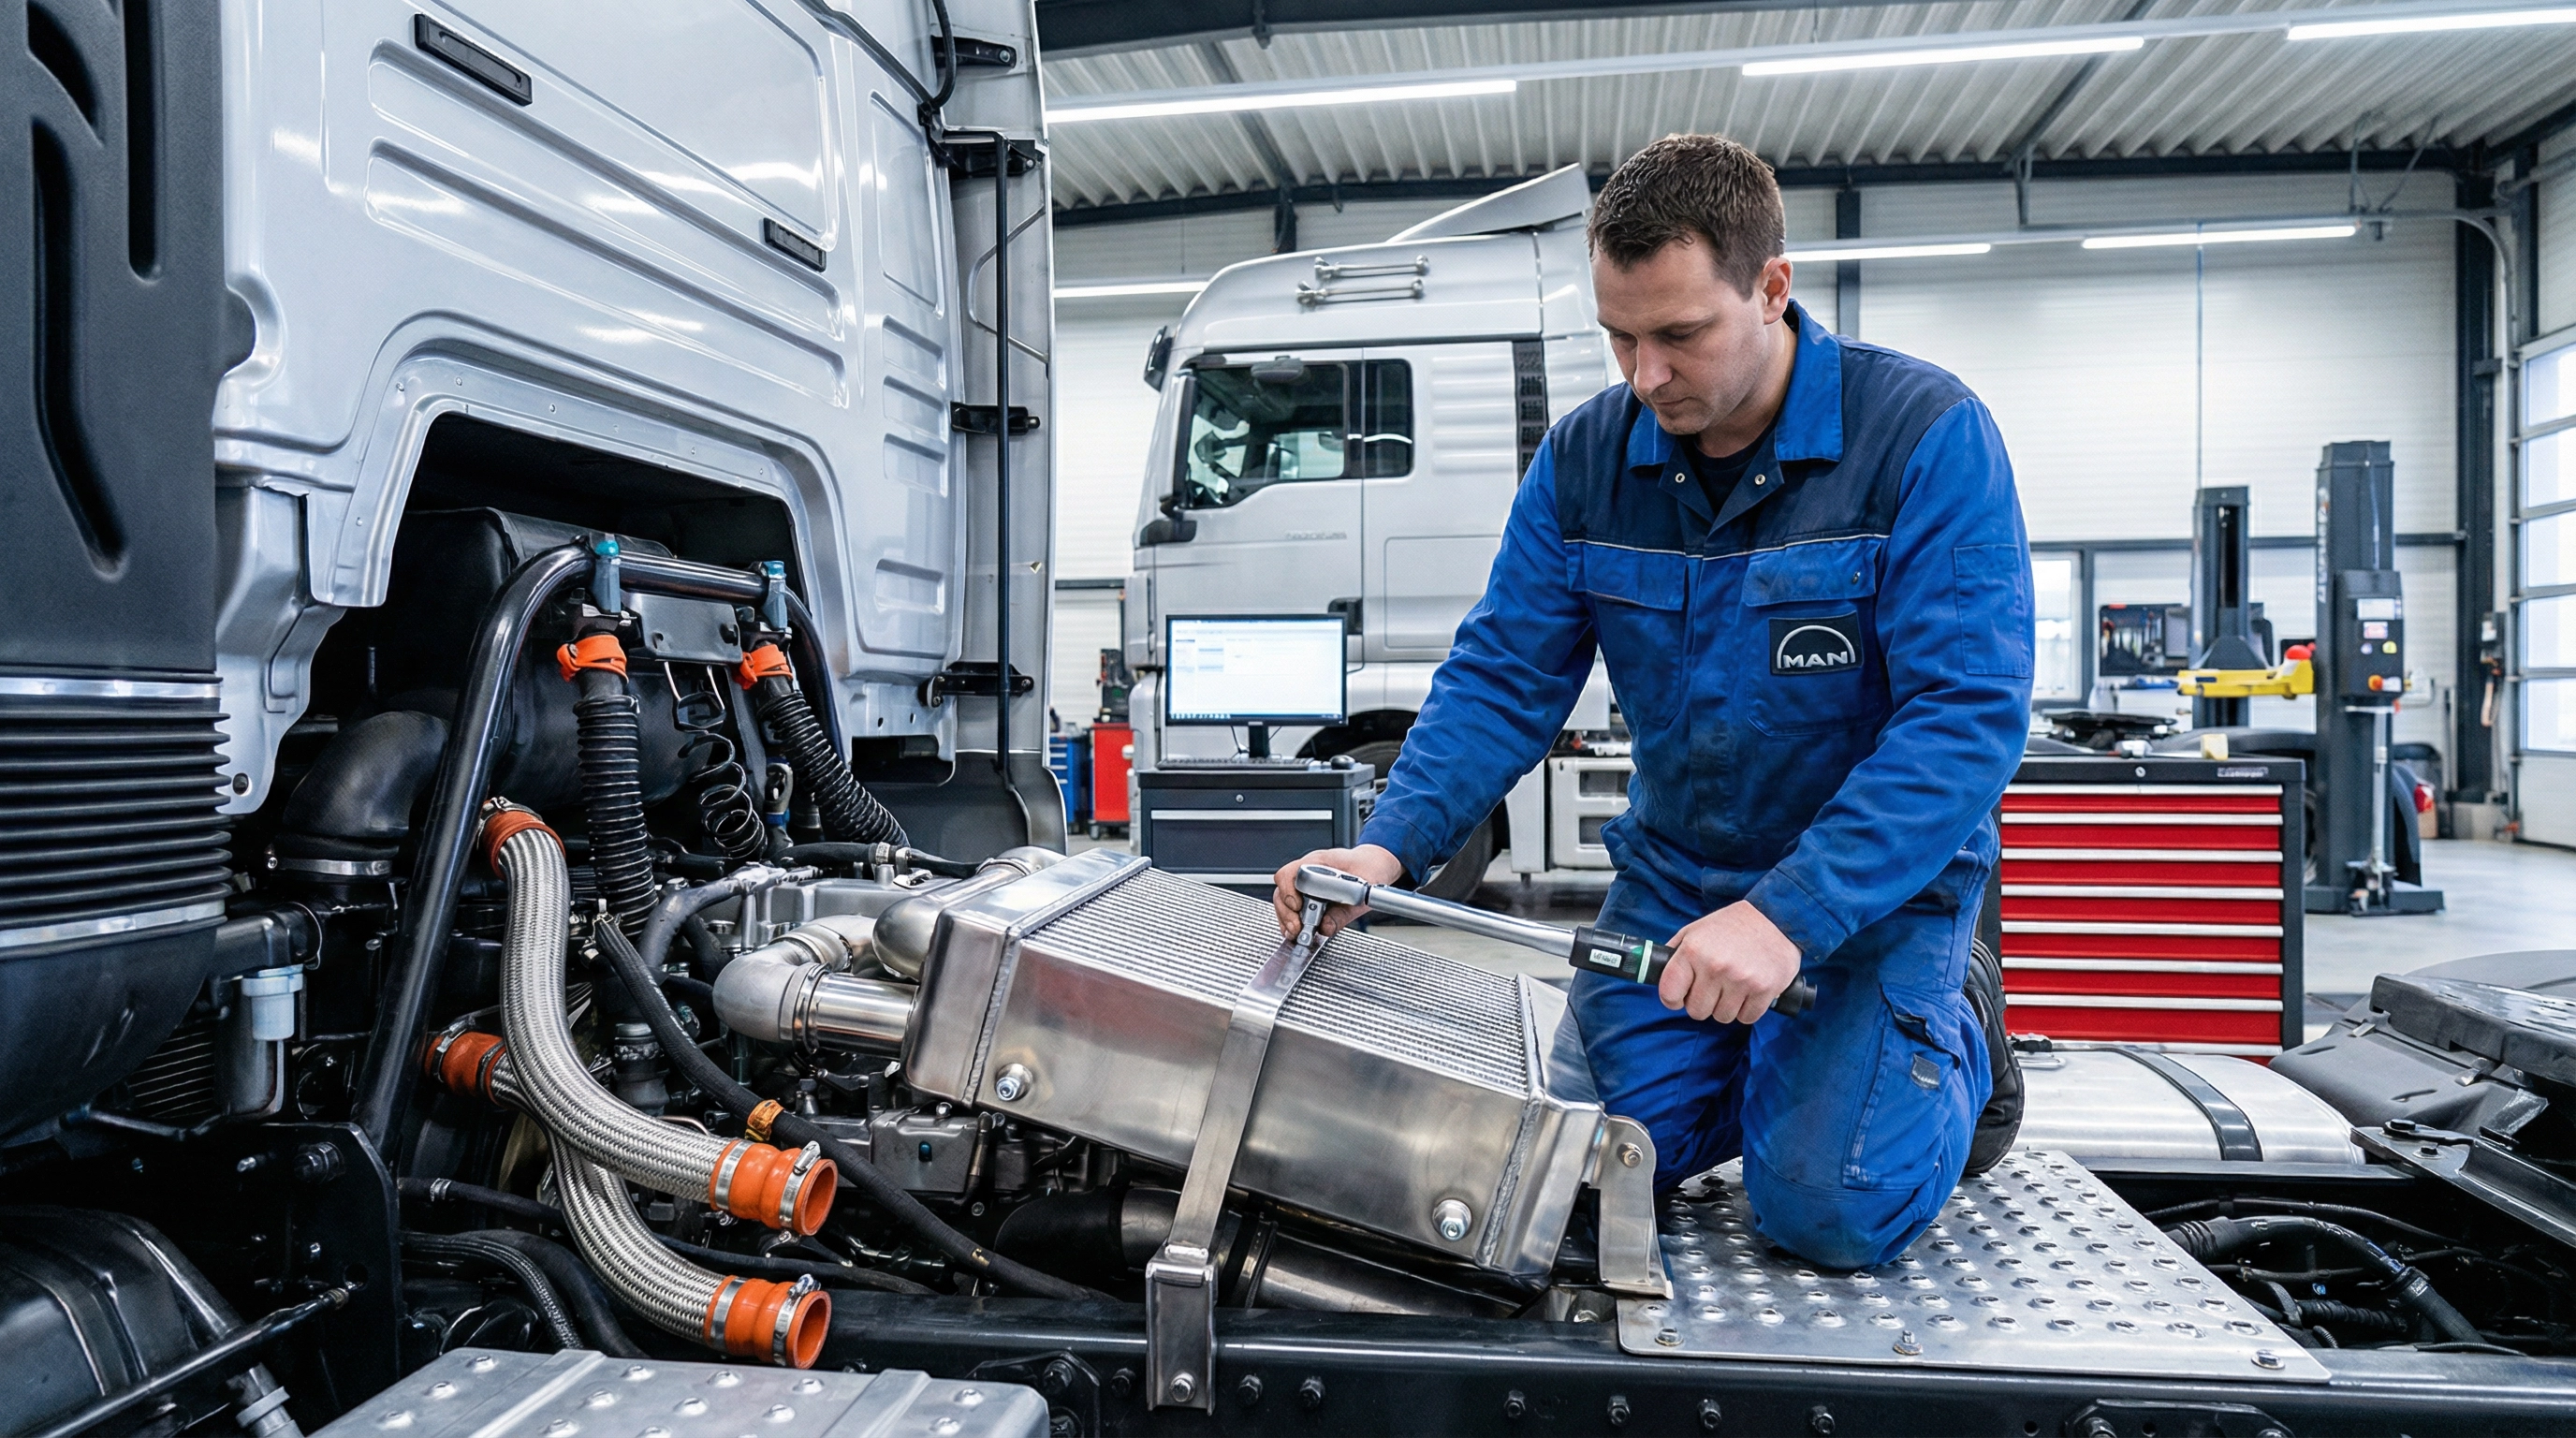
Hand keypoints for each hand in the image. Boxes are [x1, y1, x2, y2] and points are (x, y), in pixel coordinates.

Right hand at [1273, 844, 1402, 939]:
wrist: (1372, 864)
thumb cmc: (1367, 868)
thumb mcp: (1364, 889)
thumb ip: (1344, 911)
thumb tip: (1325, 927)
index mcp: (1317, 862)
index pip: (1289, 873)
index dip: (1289, 892)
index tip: (1297, 907)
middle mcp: (1306, 871)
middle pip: (1282, 890)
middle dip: (1286, 913)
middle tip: (1297, 929)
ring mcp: (1304, 883)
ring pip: (1283, 901)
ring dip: (1287, 919)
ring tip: (1296, 933)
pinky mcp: (1307, 896)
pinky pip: (1291, 909)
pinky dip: (1291, 922)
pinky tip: (1298, 932)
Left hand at [1657, 901, 1803, 1024]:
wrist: (1775, 918)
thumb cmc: (1731, 926)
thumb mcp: (1695, 930)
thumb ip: (1675, 952)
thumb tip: (1657, 973)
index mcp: (1693, 951)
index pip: (1669, 994)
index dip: (1673, 999)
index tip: (1680, 996)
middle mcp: (1715, 966)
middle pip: (1696, 1011)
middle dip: (1703, 1003)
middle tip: (1713, 987)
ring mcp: (1740, 979)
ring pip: (1722, 1017)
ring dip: (1726, 1007)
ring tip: (1733, 986)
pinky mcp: (1764, 990)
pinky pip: (1746, 1018)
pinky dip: (1747, 1010)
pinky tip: (1749, 991)